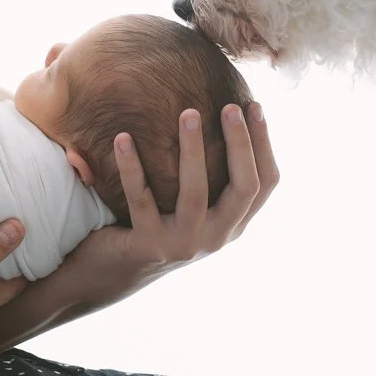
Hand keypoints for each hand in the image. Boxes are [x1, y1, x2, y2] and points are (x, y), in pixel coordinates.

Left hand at [54, 101, 278, 308]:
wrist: (112, 270)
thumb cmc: (156, 222)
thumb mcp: (193, 203)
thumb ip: (212, 175)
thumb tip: (227, 111)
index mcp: (232, 224)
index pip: (264, 184)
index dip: (263, 144)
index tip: (253, 105)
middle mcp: (216, 237)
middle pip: (243, 188)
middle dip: (240, 144)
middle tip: (229, 106)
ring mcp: (184, 244)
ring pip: (196, 193)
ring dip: (193, 150)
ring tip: (188, 113)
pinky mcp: (149, 245)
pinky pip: (141, 198)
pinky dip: (132, 166)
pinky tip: (122, 138)